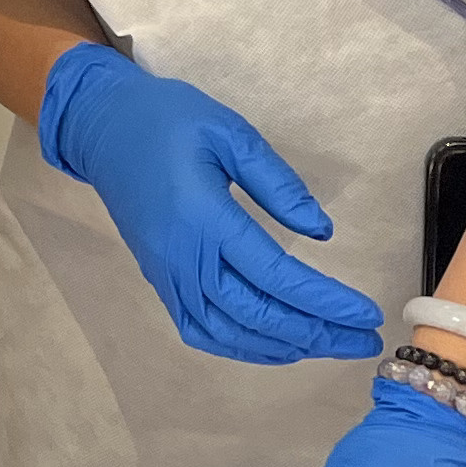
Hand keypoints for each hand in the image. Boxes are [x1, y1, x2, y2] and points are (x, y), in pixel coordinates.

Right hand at [33, 43, 381, 364]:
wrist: (101, 126)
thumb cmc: (168, 119)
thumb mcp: (230, 133)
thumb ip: (277, 183)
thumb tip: (321, 230)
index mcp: (204, 217)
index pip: (275, 275)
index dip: (323, 301)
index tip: (364, 313)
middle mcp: (183, 257)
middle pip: (257, 314)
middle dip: (316, 333)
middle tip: (362, 341)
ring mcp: (167, 274)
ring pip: (228, 331)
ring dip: (283, 346)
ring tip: (329, 346)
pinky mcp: (158, 278)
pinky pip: (199, 328)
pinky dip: (240, 347)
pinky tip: (275, 346)